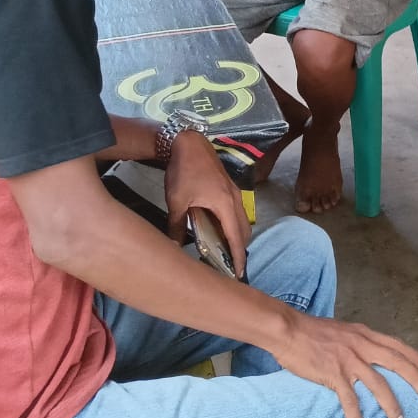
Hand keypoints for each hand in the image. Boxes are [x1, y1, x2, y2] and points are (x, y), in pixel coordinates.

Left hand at [165, 130, 249, 280]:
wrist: (189, 142)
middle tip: (228, 266)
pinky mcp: (230, 187)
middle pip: (244, 231)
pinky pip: (237, 212)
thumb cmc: (183, 171)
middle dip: (240, 250)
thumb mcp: (177, 201)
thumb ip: (177, 226)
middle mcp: (236, 200)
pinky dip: (233, 225)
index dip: (239, 257)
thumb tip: (173, 248)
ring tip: (224, 251)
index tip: (238, 274)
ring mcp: (235, 192)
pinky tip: (219, 229)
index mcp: (225, 205)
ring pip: (242, 221)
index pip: (237, 238)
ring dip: (237, 237)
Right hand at [274, 313, 417, 417]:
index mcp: (364, 334)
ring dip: (391, 406)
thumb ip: (357, 340)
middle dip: (415, 379)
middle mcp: (361, 345)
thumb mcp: (342, 330)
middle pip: (396, 363)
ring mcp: (349, 360)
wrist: (288, 330)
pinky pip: (349, 401)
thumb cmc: (310, 331)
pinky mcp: (334, 374)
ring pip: (379, 385)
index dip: (415, 358)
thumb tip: (366, 350)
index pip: (397, 345)